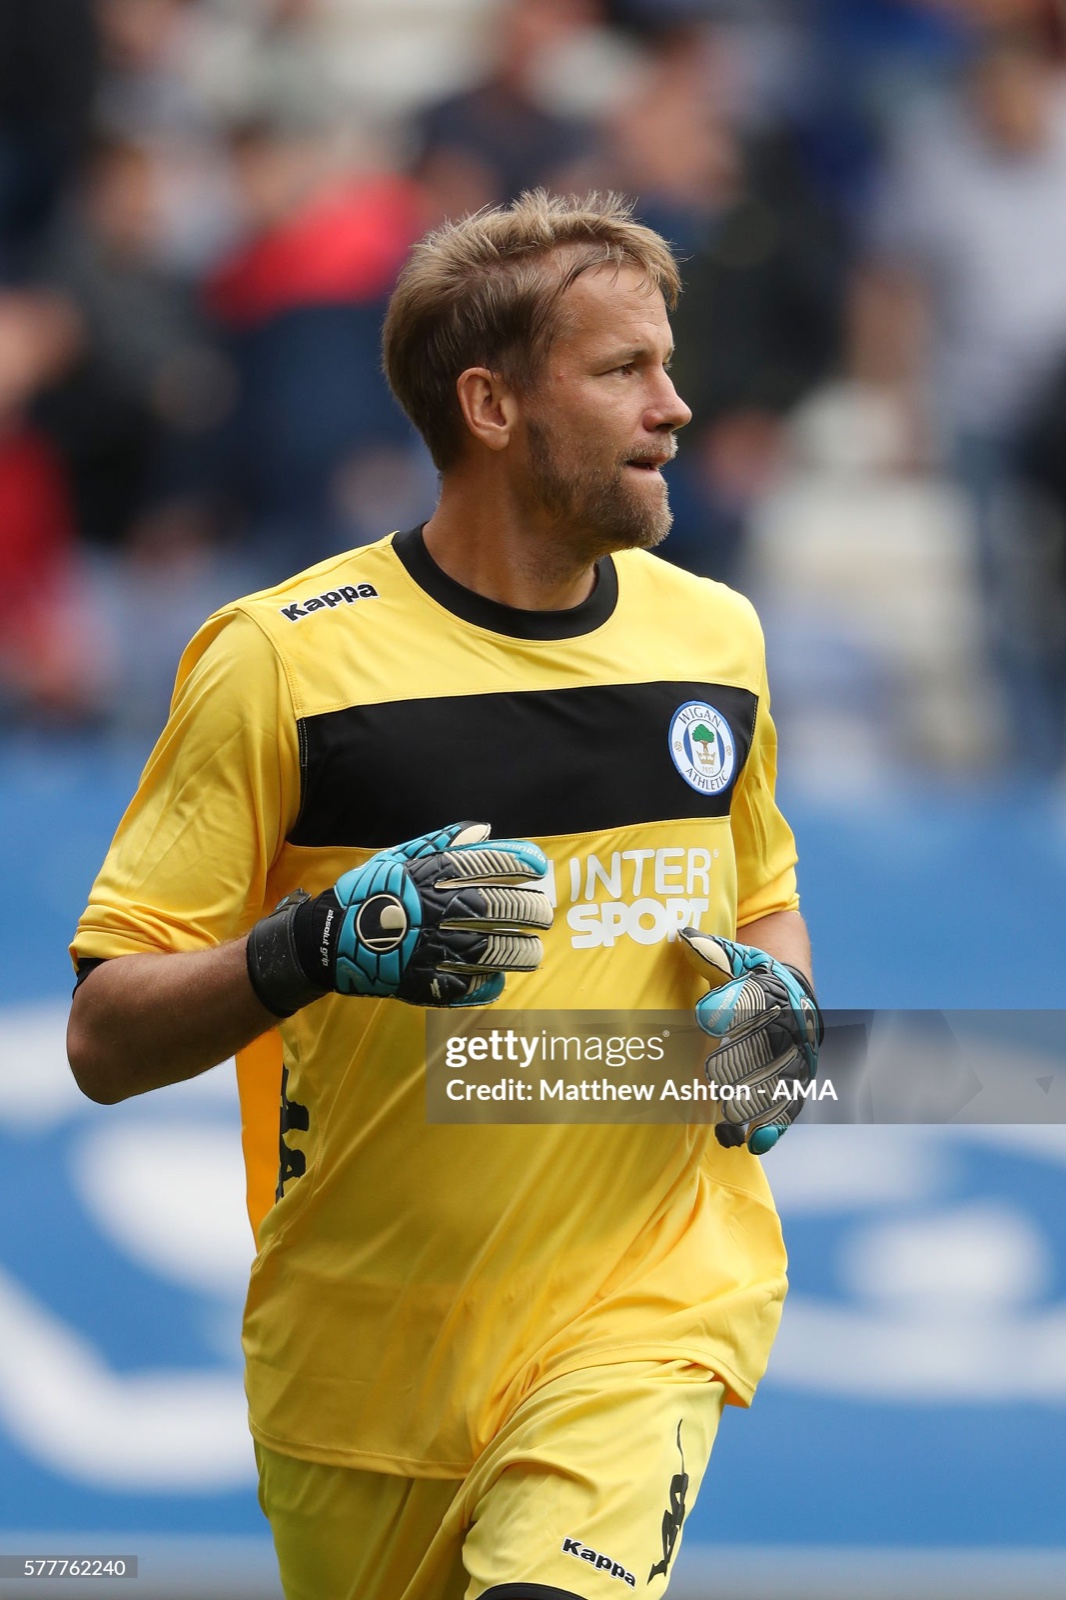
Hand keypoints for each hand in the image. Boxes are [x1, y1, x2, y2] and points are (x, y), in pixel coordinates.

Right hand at [247, 822, 551, 1016]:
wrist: (328, 940)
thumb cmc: (370, 892)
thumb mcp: (399, 856)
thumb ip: (442, 842)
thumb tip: (486, 829)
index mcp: (427, 875)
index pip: (483, 862)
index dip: (517, 861)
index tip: (539, 866)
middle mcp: (433, 909)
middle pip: (494, 907)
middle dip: (527, 909)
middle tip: (545, 914)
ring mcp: (428, 948)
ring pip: (488, 950)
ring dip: (518, 951)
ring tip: (534, 951)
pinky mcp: (421, 981)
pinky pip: (463, 986)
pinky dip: (486, 984)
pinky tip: (499, 979)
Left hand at [679, 929, 822, 1154]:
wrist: (792, 992)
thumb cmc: (751, 974)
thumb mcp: (733, 958)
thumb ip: (709, 953)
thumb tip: (683, 937)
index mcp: (771, 991)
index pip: (751, 998)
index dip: (730, 1007)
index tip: (704, 1018)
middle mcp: (789, 1025)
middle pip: (765, 1047)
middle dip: (740, 1063)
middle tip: (713, 1077)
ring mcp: (797, 1056)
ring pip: (778, 1082)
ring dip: (756, 1103)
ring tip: (732, 1124)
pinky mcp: (798, 1081)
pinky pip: (789, 1104)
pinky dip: (775, 1125)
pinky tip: (755, 1144)